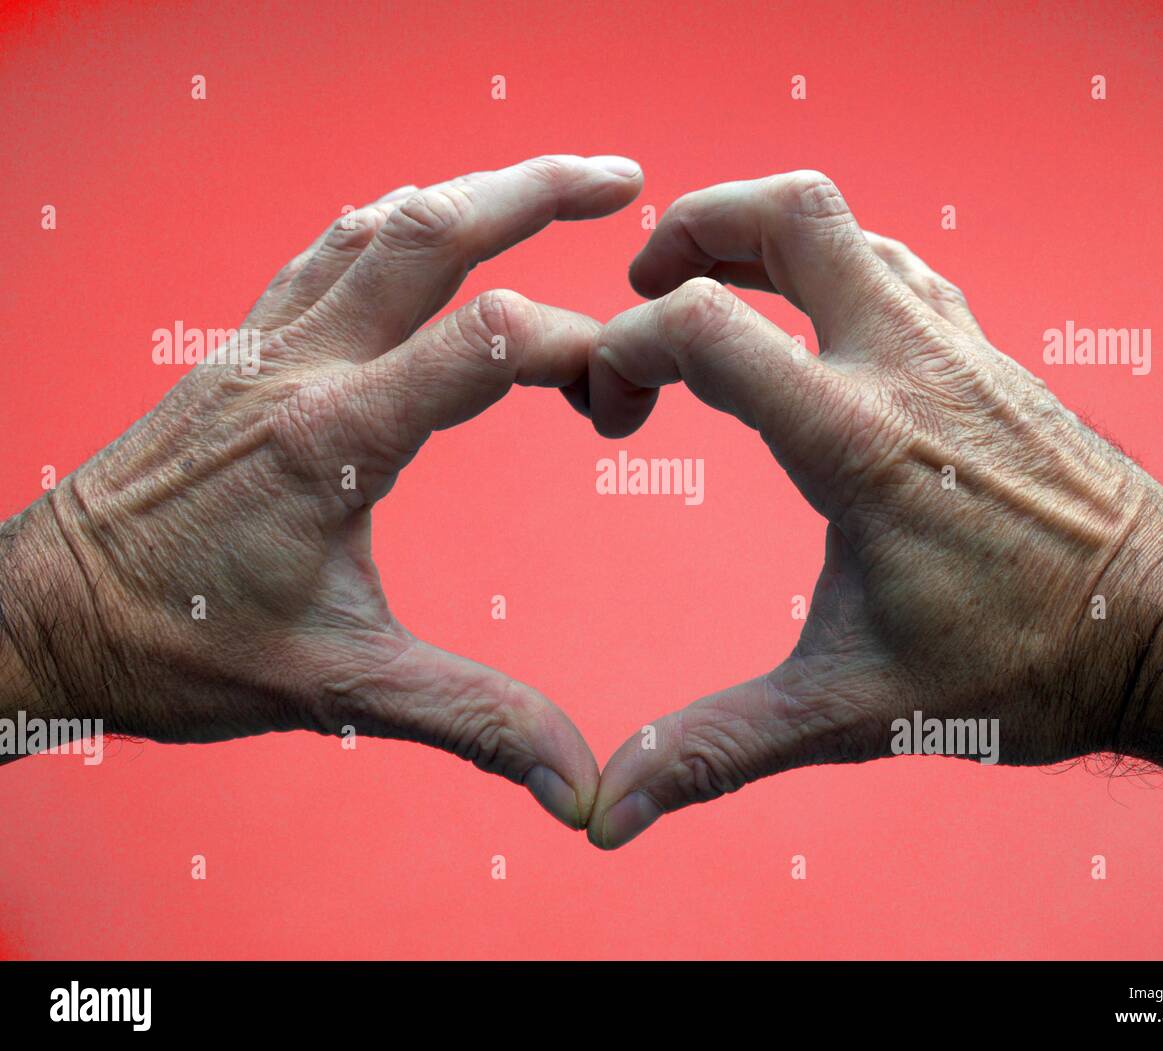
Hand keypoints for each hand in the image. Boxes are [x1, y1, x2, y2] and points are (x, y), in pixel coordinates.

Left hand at [0, 154, 643, 829]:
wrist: (49, 614)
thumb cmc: (180, 647)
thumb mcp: (341, 691)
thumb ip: (477, 723)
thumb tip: (580, 789)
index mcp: (333, 440)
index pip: (486, 342)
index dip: (579, 349)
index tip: (623, 395)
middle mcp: (299, 367)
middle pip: (432, 232)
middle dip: (538, 192)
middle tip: (624, 181)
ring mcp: (265, 345)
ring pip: (381, 225)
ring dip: (474, 193)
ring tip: (553, 186)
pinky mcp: (246, 349)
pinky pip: (330, 251)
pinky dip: (399, 224)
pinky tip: (434, 227)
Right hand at [584, 171, 1162, 847]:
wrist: (1160, 629)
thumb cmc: (1021, 666)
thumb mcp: (849, 709)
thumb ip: (718, 748)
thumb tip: (611, 812)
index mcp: (857, 440)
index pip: (703, 327)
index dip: (623, 350)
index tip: (612, 412)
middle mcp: (908, 366)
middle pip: (789, 213)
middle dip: (693, 227)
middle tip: (641, 287)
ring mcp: (955, 348)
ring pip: (847, 226)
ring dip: (758, 240)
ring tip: (705, 296)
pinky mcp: (984, 355)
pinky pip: (893, 267)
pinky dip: (827, 271)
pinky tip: (806, 331)